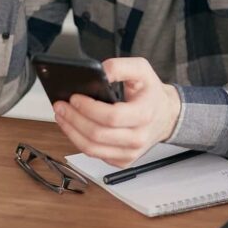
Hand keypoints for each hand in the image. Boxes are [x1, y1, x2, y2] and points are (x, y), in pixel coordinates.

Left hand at [52, 57, 181, 167]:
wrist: (166, 116)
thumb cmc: (152, 94)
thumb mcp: (142, 70)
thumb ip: (120, 66)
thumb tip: (100, 72)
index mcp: (145, 114)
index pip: (111, 117)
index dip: (88, 108)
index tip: (75, 98)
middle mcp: (139, 137)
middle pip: (97, 134)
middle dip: (73, 119)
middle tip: (61, 106)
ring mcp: (131, 152)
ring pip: (92, 149)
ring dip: (71, 132)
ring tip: (62, 117)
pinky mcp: (123, 161)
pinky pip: (95, 154)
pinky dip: (79, 141)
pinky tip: (74, 128)